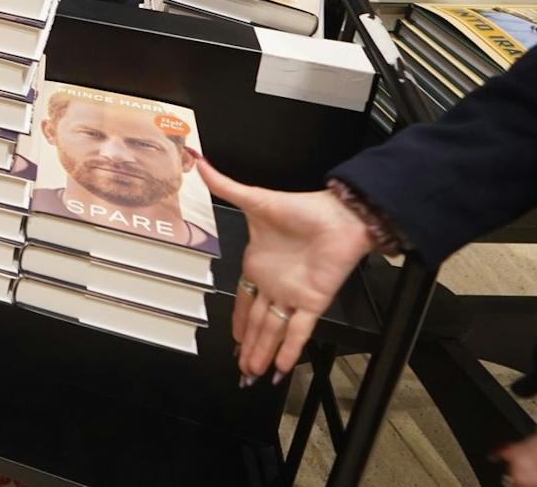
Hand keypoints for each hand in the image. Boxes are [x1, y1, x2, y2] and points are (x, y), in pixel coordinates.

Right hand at [197, 159, 373, 381]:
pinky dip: (288, 350)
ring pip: (273, 331)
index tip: (232, 339)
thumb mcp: (254, 200)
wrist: (338, 215)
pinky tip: (278, 368)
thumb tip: (198, 162)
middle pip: (258, 323)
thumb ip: (225, 186)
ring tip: (252, 375)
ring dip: (262, 353)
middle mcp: (274, 285)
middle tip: (239, 370)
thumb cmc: (299, 208)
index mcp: (258, 266)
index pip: (244, 300)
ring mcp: (293, 295)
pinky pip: (298, 331)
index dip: (238, 321)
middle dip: (248, 347)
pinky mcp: (312, 301)